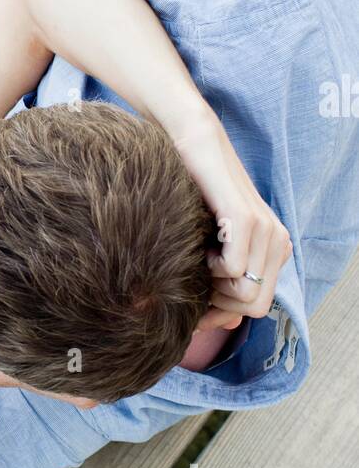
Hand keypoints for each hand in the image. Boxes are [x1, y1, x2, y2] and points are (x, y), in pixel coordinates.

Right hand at [172, 110, 292, 330]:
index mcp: (274, 249)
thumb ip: (224, 283)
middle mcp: (278, 241)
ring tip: (199, 256)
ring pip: (246, 293)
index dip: (225, 313)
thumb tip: (227, 323)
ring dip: (213, 284)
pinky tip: (200, 243)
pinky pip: (234, 270)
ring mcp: (266, 231)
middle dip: (220, 303)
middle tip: (198, 277)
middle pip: (255, 308)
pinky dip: (210, 266)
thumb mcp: (210, 246)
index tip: (198, 302)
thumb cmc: (191, 196)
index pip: (259, 308)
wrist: (188, 145)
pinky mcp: (247, 220)